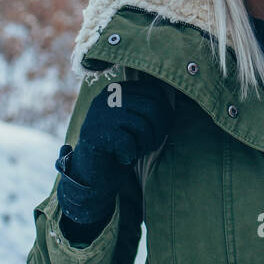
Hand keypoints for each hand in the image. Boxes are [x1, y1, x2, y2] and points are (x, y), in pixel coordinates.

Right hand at [57, 76, 173, 224]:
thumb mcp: (134, 122)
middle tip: (150, 146)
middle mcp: (107, 97)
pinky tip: (123, 157)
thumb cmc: (118, 147)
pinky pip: (128, 142)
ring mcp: (100, 115)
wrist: (92, 174)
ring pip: (142, 125)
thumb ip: (147, 108)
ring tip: (137, 151)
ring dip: (145, 144)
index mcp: (117, 89)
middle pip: (152, 107)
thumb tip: (171, 106)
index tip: (161, 131)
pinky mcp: (95, 134)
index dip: (165, 112)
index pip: (153, 91)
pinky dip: (131, 153)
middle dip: (158, 131)